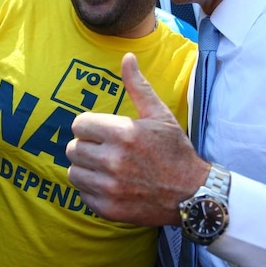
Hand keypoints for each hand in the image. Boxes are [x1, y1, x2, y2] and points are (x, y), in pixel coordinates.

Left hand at [66, 53, 208, 225]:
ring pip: (74, 172)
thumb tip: (127, 57)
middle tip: (104, 150)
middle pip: (73, 148)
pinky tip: (110, 185)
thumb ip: (138, 87)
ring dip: (85, 169)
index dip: (89, 127)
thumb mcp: (160, 115)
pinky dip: (92, 190)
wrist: (192, 193)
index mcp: (124, 133)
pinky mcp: (109, 209)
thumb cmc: (175, 150)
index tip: (102, 132)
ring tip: (105, 167)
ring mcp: (110, 187)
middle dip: (86, 147)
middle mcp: (114, 160)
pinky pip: (82, 194)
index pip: (79, 124)